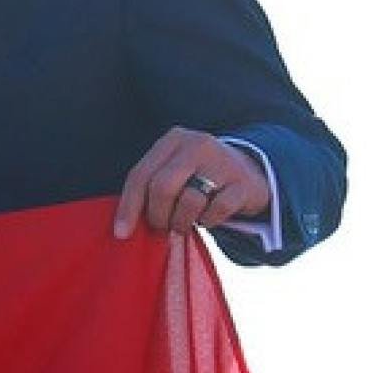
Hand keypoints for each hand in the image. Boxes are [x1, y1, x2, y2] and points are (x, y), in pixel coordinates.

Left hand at [112, 129, 269, 238]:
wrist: (250, 173)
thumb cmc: (198, 177)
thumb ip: (149, 188)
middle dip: (156, 215)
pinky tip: (206, 219)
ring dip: (181, 222)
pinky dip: (207, 222)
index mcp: (174, 140)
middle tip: (161, 227)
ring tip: (182, 224)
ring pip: (189, 201)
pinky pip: (216, 211)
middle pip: (162, 187)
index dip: (128, 206)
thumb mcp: (173, 171)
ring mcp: (223, 162)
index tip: (121, 233)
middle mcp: (198, 144)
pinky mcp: (243, 183)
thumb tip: (124, 227)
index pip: (141, 174)